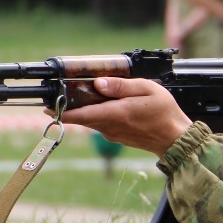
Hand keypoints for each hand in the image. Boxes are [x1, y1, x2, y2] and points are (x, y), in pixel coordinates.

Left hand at [51, 78, 191, 156]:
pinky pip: (101, 124)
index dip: (61, 111)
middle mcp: (110, 127)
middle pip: (82, 117)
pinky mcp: (117, 137)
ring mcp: (113, 134)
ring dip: (85, 110)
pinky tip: (105, 105)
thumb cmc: (165, 113)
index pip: (81, 114)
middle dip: (70, 107)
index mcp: (116, 113)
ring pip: (91, 120)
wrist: (175, 139)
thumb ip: (122, 86)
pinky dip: (97, 115)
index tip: (46, 107)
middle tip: (61, 94)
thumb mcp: (147, 89)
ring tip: (84, 95)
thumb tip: (98, 83)